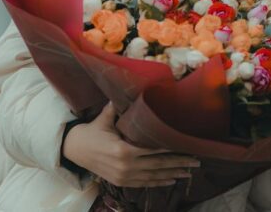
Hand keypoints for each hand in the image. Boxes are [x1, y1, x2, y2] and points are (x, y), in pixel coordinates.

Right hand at [62, 103, 198, 187]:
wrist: (73, 150)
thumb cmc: (92, 131)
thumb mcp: (105, 118)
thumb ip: (118, 106)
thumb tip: (131, 87)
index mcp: (124, 150)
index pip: (155, 151)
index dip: (173, 151)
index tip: (188, 149)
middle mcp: (126, 166)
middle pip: (159, 166)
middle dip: (179, 164)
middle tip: (197, 161)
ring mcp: (124, 176)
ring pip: (154, 177)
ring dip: (173, 175)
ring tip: (189, 172)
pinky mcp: (121, 182)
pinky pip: (144, 184)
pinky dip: (159, 183)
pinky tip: (171, 181)